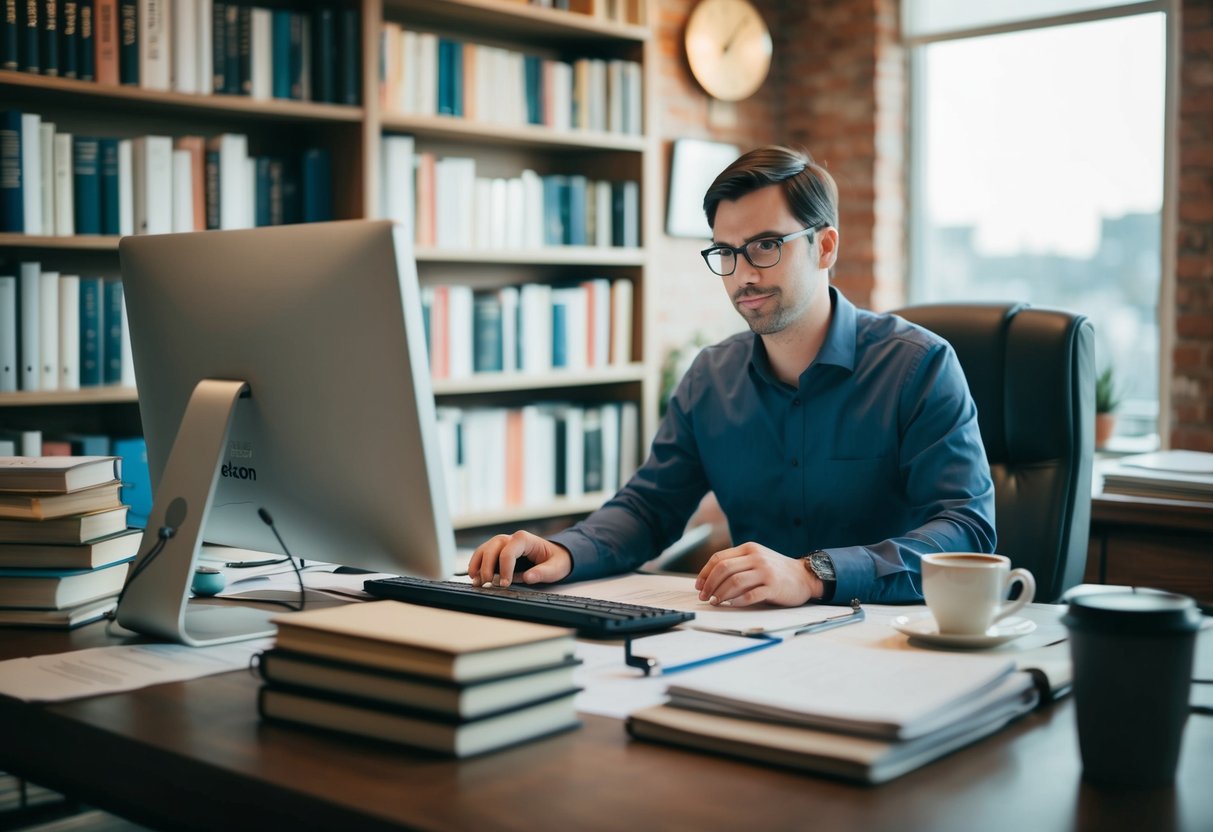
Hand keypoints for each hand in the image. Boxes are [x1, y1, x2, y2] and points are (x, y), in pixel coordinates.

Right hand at [468, 531, 572, 587]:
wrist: (556, 555)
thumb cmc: (556, 560)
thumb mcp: (556, 567)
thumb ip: (543, 572)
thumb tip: (528, 577)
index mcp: (525, 539)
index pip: (509, 551)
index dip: (505, 568)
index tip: (505, 584)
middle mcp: (511, 538)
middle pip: (492, 547)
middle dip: (487, 565)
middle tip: (487, 583)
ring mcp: (503, 543)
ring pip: (485, 549)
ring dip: (477, 564)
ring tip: (476, 581)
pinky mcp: (498, 551)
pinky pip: (484, 554)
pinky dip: (477, 564)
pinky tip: (475, 576)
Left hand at [694, 542, 821, 606]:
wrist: (804, 576)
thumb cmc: (775, 570)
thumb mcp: (756, 559)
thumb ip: (737, 564)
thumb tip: (709, 581)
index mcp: (749, 549)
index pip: (719, 558)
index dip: (705, 573)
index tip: (698, 585)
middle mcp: (757, 557)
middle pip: (724, 569)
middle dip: (709, 584)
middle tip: (703, 597)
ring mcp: (766, 571)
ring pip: (734, 582)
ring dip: (720, 594)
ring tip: (714, 602)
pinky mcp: (774, 587)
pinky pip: (750, 595)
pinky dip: (737, 601)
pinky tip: (730, 604)